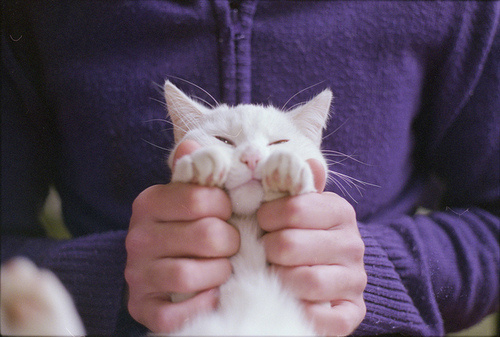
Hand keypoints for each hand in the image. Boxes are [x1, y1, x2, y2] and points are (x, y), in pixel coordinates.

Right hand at [125, 140, 238, 332]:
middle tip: (233, 244)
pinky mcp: (142, 307)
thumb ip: (196, 173)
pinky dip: (202, 304)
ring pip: (188, 275)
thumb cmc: (187, 227)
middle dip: (231, 242)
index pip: (201, 198)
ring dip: (220, 273)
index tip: (230, 213)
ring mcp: (137, 275)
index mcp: (149, 202)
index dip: (227, 207)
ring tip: (225, 268)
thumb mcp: (190, 196)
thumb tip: (192, 144)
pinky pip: (174, 312)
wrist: (161, 270)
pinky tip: (211, 294)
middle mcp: (137, 237)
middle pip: (205, 236)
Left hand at [257, 160, 366, 335]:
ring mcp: (355, 280)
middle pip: (290, 245)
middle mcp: (353, 244)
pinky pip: (323, 317)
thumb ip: (295, 185)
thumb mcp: (297, 207)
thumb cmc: (300, 235)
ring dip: (278, 279)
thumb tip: (308, 162)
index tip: (261, 222)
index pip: (294, 208)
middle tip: (265, 252)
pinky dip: (300, 310)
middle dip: (268, 250)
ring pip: (304, 280)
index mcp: (340, 211)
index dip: (267, 217)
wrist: (327, 276)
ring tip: (273, 274)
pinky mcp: (352, 312)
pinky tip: (291, 300)